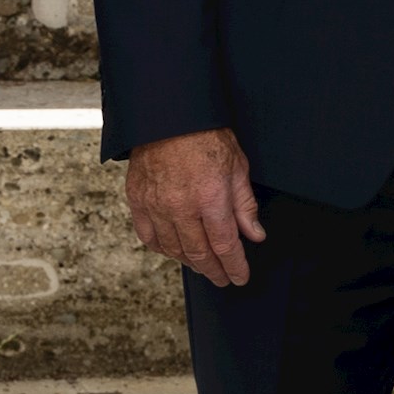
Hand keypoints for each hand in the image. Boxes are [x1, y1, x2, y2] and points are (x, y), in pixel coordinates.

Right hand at [126, 127, 262, 289]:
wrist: (168, 115)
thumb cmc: (204, 136)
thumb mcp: (237, 166)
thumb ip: (245, 205)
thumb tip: (254, 234)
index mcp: (210, 198)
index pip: (225, 246)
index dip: (235, 266)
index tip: (240, 276)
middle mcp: (181, 207)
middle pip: (199, 253)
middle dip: (214, 270)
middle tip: (223, 278)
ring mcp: (156, 205)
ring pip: (173, 249)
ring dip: (190, 262)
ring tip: (202, 266)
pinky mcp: (138, 200)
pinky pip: (148, 236)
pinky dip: (162, 248)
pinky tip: (172, 250)